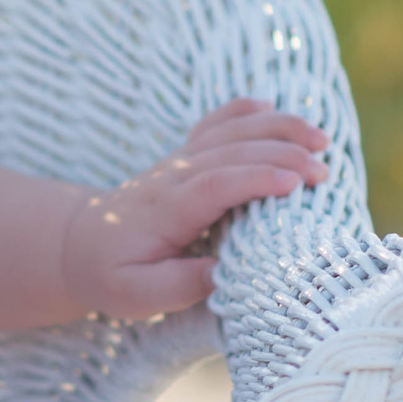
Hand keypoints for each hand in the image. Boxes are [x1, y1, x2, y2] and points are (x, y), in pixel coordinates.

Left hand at [56, 101, 329, 318]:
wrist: (79, 245)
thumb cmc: (112, 273)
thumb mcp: (135, 295)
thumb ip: (176, 285)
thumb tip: (221, 273)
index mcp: (164, 210)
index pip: (214, 185)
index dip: (255, 180)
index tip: (295, 185)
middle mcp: (174, 176)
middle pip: (232, 154)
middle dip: (282, 156)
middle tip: (323, 173)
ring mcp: (180, 161)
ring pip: (229, 133)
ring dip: (275, 130)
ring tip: (319, 138)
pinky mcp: (185, 158)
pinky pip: (212, 125)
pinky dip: (239, 111)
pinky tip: (267, 105)